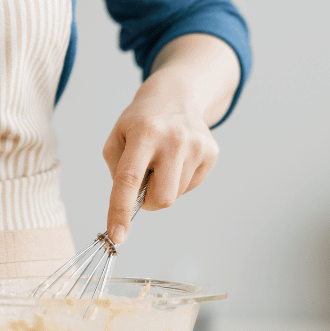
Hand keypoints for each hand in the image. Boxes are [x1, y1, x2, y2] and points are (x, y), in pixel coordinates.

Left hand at [102, 85, 219, 245]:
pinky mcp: (211, 152)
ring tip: (161, 160)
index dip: (121, 210)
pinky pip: (190, 186)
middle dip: (149, 200)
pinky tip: (176, 158)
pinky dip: (179, 180)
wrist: (176, 95)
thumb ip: (117, 171)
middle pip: (161, 198)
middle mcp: (173, 138)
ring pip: (176, 195)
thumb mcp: (117, 136)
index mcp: (144, 132)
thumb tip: (132, 204)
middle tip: (145, 178)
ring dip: (164, 186)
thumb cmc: (140, 121)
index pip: (129, 179)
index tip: (117, 236)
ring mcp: (196, 145)